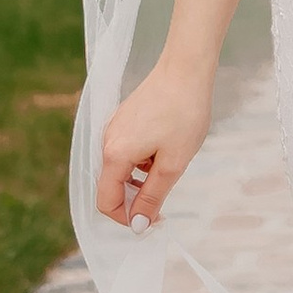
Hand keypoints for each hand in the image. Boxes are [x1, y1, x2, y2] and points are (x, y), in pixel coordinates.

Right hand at [96, 58, 215, 229]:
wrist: (186, 68)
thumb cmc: (184, 114)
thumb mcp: (173, 163)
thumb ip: (152, 195)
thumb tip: (137, 224)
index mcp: (115, 155)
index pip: (106, 202)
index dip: (127, 218)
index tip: (155, 220)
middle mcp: (107, 141)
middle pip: (111, 186)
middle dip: (136, 198)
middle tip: (166, 197)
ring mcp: (114, 128)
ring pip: (120, 168)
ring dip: (141, 178)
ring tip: (170, 165)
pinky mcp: (124, 119)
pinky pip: (126, 150)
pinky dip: (143, 159)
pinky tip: (166, 147)